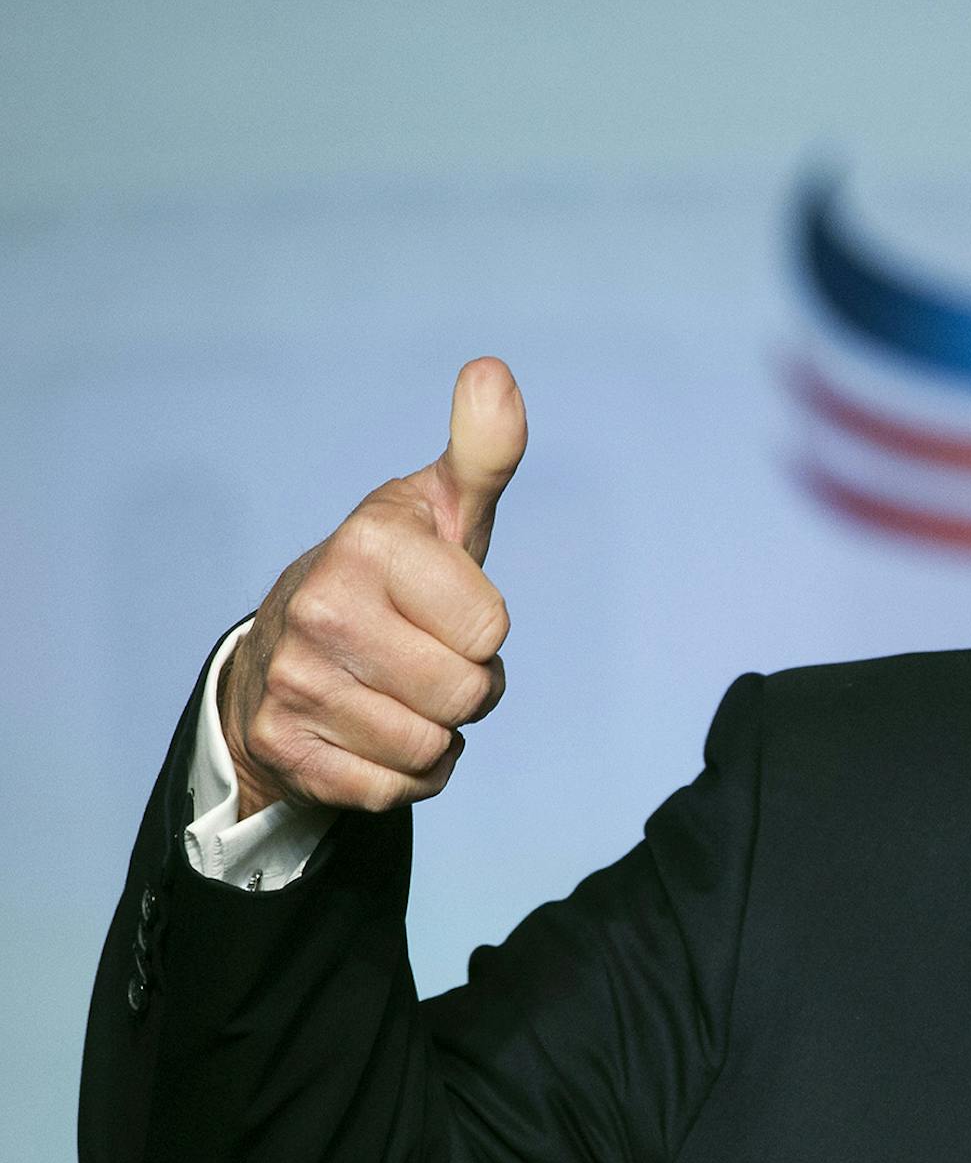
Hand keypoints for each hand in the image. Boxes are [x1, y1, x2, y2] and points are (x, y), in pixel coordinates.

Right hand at [220, 358, 525, 819]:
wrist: (288, 647)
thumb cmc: (394, 574)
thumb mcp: (443, 509)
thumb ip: (483, 451)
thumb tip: (493, 372)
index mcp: (368, 545)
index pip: (492, 631)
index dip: (485, 630)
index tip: (447, 609)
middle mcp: (321, 610)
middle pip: (468, 695)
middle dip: (469, 686)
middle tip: (429, 656)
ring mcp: (295, 683)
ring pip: (434, 747)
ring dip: (438, 731)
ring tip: (401, 690)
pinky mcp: (286, 748)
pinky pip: (396, 791)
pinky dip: (405, 773)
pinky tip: (376, 731)